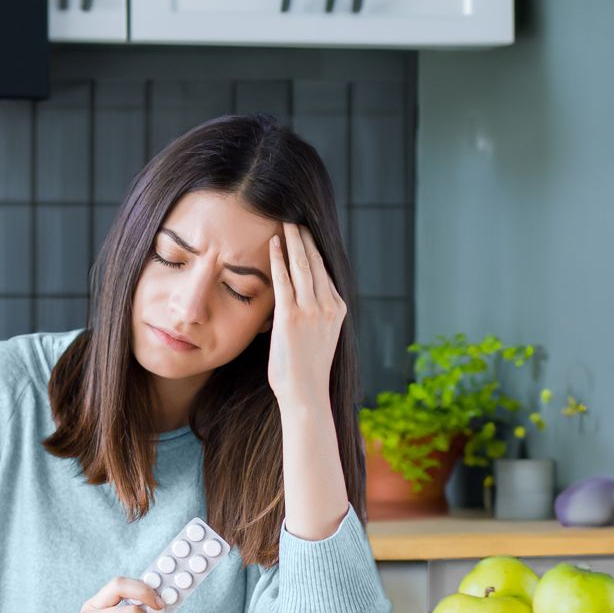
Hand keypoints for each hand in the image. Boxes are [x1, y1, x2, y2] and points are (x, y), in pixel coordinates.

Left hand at [267, 222, 345, 409]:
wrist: (306, 393)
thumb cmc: (306, 371)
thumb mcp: (319, 338)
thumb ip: (314, 316)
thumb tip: (300, 302)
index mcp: (338, 309)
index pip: (325, 272)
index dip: (314, 251)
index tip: (306, 235)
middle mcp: (329, 306)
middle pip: (316, 263)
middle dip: (306, 238)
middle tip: (296, 219)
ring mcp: (312, 310)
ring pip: (303, 265)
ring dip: (294, 240)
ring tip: (286, 222)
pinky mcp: (292, 316)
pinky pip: (284, 279)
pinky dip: (279, 258)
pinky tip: (274, 243)